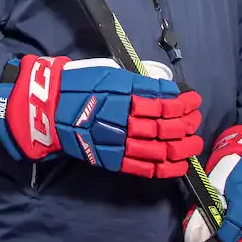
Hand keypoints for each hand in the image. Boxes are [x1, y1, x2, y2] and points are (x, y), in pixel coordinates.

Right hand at [0, 54, 202, 177]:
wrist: (47, 109)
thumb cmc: (77, 85)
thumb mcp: (109, 73)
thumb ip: (136, 83)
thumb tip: (163, 90)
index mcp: (124, 93)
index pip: (164, 100)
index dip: (184, 102)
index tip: (193, 99)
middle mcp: (124, 118)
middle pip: (167, 125)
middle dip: (187, 123)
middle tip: (195, 121)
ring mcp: (119, 141)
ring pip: (161, 148)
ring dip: (182, 147)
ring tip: (193, 144)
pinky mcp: (112, 158)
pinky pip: (144, 167)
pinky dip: (165, 168)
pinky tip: (178, 165)